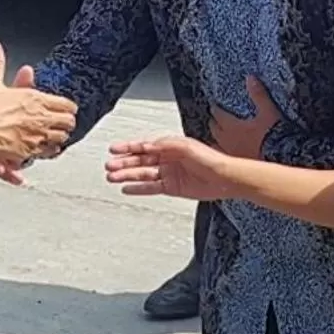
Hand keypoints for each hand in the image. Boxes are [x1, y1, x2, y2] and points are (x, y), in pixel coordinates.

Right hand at [0, 39, 76, 164]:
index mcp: (35, 99)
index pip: (66, 104)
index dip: (69, 107)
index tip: (68, 108)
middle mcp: (40, 117)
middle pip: (68, 122)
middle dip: (67, 122)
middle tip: (65, 122)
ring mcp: (36, 135)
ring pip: (61, 138)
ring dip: (60, 136)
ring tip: (57, 135)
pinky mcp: (28, 151)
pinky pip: (48, 152)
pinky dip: (50, 150)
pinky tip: (47, 149)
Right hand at [105, 137, 239, 200]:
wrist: (225, 178)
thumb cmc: (210, 159)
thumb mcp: (186, 146)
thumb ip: (165, 145)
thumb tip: (146, 146)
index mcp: (170, 146)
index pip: (144, 146)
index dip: (128, 147)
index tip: (114, 149)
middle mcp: (167, 159)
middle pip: (140, 161)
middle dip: (124, 163)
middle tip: (109, 166)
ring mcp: (169, 173)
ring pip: (142, 174)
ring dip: (127, 175)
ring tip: (112, 178)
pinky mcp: (172, 187)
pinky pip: (151, 188)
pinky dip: (138, 188)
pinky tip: (126, 188)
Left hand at [210, 76, 280, 160]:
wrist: (282, 156)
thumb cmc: (274, 134)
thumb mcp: (268, 111)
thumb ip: (259, 94)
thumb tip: (251, 77)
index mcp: (234, 126)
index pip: (219, 114)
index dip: (216, 109)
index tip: (214, 106)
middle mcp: (229, 140)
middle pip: (215, 129)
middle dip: (214, 123)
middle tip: (214, 120)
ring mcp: (232, 154)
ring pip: (217, 145)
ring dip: (215, 140)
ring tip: (215, 139)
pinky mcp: (238, 164)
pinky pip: (225, 159)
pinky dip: (223, 155)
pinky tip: (224, 156)